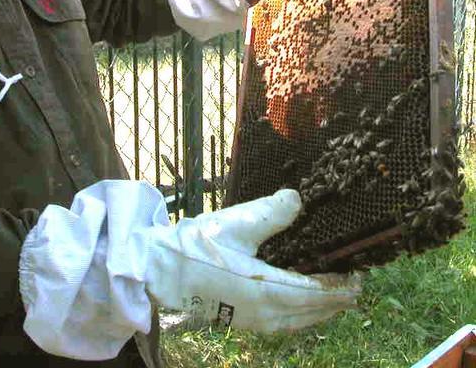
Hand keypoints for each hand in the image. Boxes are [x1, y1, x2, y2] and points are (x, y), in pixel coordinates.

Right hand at [144, 189, 360, 331]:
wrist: (163, 270)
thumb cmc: (197, 246)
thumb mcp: (235, 224)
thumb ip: (270, 212)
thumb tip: (298, 199)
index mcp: (267, 290)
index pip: (316, 293)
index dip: (340, 286)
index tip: (359, 277)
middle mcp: (267, 313)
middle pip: (313, 311)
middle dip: (337, 299)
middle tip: (356, 286)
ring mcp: (255, 322)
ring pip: (301, 321)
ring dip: (322, 309)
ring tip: (337, 298)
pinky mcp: (245, 321)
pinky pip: (286, 323)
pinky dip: (303, 315)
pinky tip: (303, 307)